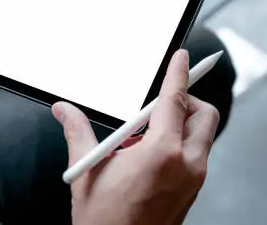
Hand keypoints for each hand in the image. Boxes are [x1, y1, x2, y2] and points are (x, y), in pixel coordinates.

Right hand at [52, 49, 219, 224]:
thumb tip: (64, 109)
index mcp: (161, 153)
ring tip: (145, 134)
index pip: (176, 100)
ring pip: (202, 136)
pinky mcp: (192, 191)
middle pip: (203, 115)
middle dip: (187, 100)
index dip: (180, 74)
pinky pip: (196, 155)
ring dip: (182, 123)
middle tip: (159, 102)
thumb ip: (78, 132)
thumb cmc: (104, 220)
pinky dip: (180, 143)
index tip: (183, 58)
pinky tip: (148, 155)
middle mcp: (186, 164)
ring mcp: (193, 180)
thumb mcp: (88, 169)